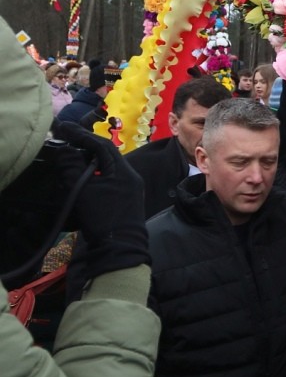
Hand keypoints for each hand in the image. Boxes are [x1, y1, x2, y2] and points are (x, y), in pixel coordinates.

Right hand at [52, 122, 148, 278]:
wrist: (120, 248)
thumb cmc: (102, 217)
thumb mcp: (83, 190)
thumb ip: (73, 167)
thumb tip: (66, 150)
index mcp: (124, 171)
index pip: (102, 145)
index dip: (82, 136)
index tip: (64, 128)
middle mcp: (131, 176)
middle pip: (107, 154)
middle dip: (86, 146)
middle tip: (67, 139)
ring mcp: (130, 188)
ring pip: (108, 166)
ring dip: (90, 160)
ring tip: (71, 156)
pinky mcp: (126, 199)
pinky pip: (110, 178)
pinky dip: (95, 173)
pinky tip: (83, 175)